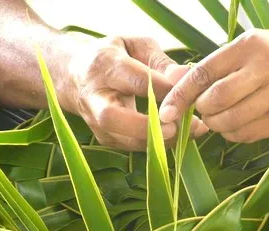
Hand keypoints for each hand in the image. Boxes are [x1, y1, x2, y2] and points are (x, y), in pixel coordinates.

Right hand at [61, 36, 207, 149]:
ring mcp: (97, 122)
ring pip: (125, 138)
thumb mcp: (136, 46)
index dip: (162, 88)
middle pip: (113, 117)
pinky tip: (181, 134)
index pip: (134, 80)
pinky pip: (134, 146)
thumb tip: (185, 76)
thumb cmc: (115, 56)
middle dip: (147, 125)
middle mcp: (95, 97)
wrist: (77, 76)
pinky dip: (159, 143)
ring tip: (190, 130)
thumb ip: (161, 61)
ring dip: (160, 139)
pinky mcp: (106, 139)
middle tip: (176, 126)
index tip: (188, 91)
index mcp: (104, 65)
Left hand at [159, 30, 268, 142]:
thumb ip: (222, 65)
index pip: (203, 73)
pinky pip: (247, 135)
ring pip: (229, 123)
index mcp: (252, 45)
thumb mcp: (259, 46)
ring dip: (218, 126)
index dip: (179, 96)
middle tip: (208, 111)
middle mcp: (266, 67)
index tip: (166, 113)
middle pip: (214, 102)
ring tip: (225, 117)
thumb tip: (179, 86)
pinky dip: (235, 134)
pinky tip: (241, 124)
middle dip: (203, 113)